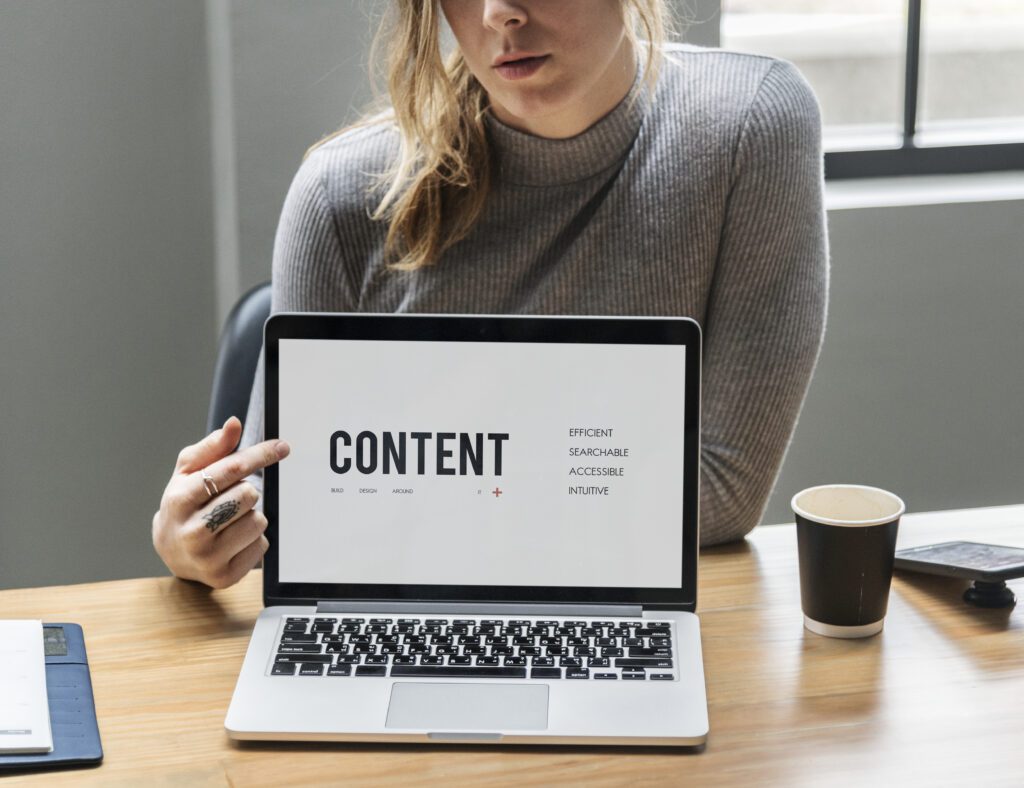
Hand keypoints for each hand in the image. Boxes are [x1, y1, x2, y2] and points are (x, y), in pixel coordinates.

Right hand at [152, 417, 290, 588]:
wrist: (171, 550)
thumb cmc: (184, 504)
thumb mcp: (188, 472)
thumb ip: (213, 447)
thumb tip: (234, 424)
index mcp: (180, 499)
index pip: (231, 470)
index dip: (260, 455)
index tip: (282, 447)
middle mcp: (192, 531)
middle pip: (249, 495)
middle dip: (247, 491)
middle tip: (230, 498)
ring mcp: (208, 557)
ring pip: (258, 521)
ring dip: (251, 516)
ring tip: (229, 520)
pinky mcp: (225, 576)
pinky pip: (262, 545)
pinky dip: (254, 539)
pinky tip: (233, 540)